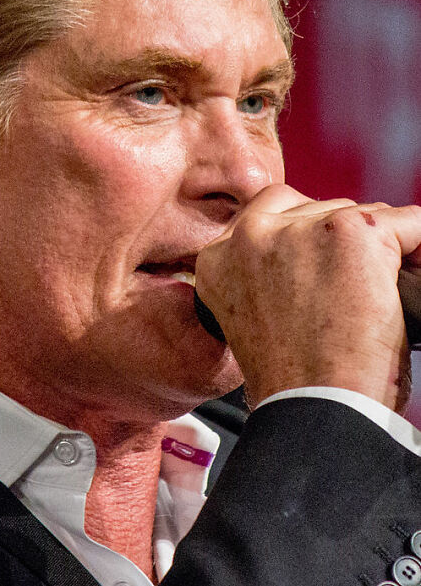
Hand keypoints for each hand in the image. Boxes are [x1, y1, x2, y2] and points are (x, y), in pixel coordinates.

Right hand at [195, 185, 420, 412]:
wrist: (315, 410)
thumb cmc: (293, 384)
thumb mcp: (253, 319)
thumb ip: (264, 275)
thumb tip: (309, 256)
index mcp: (217, 258)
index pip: (267, 213)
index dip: (302, 240)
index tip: (320, 269)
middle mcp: (250, 235)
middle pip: (314, 208)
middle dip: (338, 242)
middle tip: (352, 291)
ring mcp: (299, 230)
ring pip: (358, 213)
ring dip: (374, 249)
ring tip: (374, 299)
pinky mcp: (349, 232)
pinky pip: (406, 222)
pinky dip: (418, 249)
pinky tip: (409, 282)